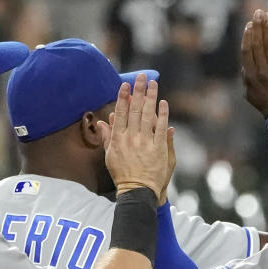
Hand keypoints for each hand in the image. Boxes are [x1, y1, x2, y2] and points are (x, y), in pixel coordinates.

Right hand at [97, 73, 171, 196]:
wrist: (138, 191)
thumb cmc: (123, 175)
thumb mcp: (110, 156)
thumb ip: (108, 138)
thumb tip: (104, 122)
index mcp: (118, 139)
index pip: (121, 114)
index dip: (123, 98)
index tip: (125, 85)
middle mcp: (131, 138)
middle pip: (135, 110)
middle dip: (138, 91)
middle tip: (141, 77)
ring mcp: (145, 142)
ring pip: (148, 115)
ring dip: (151, 97)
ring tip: (153, 84)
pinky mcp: (158, 148)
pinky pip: (160, 127)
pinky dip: (162, 114)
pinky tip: (163, 103)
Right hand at [241, 9, 267, 116]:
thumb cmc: (265, 104)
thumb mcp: (249, 93)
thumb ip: (246, 77)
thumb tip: (245, 63)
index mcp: (250, 76)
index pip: (247, 51)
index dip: (248, 36)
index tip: (249, 24)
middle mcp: (261, 71)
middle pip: (258, 44)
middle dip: (258, 26)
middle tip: (258, 11)